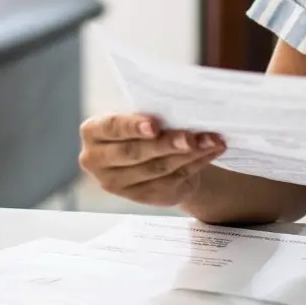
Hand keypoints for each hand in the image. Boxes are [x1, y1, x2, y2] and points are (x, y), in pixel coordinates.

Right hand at [78, 114, 225, 207]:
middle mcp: (98, 161)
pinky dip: (197, 162)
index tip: (155, 124)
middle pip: (135, 153)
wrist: (151, 154)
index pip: (112, 128)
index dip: (133, 127)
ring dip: (189, 153)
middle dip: (166, 144)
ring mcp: (119, 184)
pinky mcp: (143, 197)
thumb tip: (180, 108)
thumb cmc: (142, 126)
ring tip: (211, 140)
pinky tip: (212, 150)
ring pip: (158, 168)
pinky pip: (174, 178)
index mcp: (93, 133)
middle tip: (190, 138)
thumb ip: (148, 112)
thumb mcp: (137, 116)